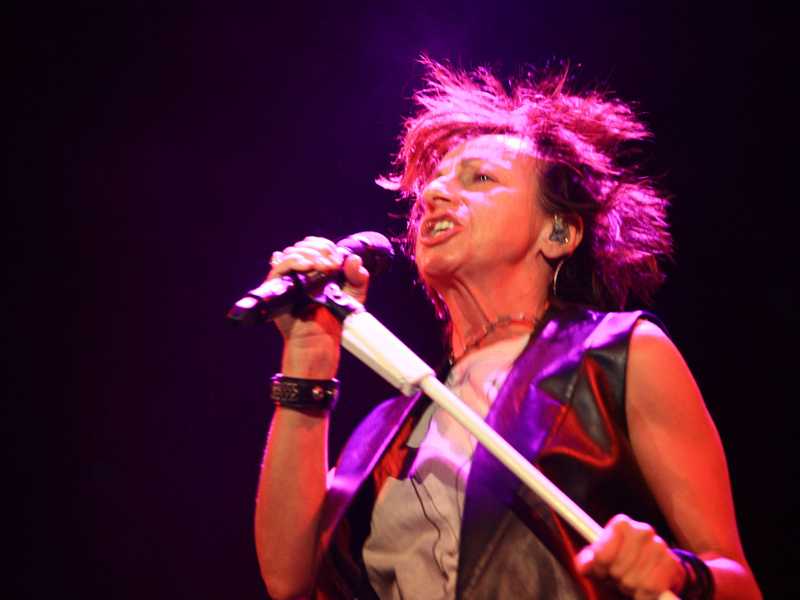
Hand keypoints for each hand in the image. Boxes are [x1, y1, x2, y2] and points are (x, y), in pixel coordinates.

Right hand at [267, 236, 369, 378]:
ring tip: (323, 267)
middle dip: (321, 250)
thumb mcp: (354, 295)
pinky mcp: (278, 285)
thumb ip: (358, 276)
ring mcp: (288, 277)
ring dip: (310, 254)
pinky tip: (307, 266)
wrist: (320, 338)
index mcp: (317, 268)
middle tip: (332, 266)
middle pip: (304, 245)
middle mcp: (301, 270)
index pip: (317, 245)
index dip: (328, 248)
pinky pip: (279, 265)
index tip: (338, 262)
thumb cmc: (334, 318)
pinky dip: (293, 261)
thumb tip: (353, 259)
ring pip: (292, 251)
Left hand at [575, 514, 684, 599]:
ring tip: (632, 581)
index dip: (599, 570)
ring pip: (634, 581)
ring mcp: (659, 545)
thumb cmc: (623, 562)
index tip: (602, 571)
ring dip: (630, 588)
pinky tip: (644, 590)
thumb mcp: (601, 560)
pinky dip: (644, 595)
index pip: (602, 556)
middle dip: (616, 579)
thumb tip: (584, 566)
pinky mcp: (672, 563)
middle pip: (617, 569)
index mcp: (621, 524)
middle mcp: (642, 530)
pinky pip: (651, 588)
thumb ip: (587, 561)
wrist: (657, 569)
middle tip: (620, 577)